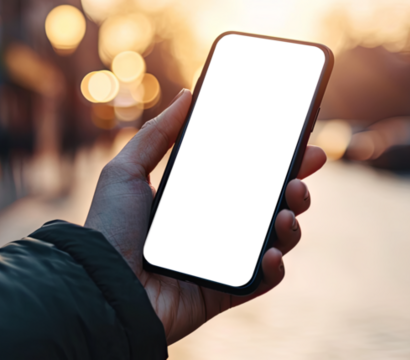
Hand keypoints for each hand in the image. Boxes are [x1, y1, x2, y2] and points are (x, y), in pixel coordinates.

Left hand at [84, 89, 326, 344]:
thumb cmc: (109, 229)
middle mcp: (217, 230)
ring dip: (292, 223)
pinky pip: (263, 280)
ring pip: (276, 240)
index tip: (301, 142)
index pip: (248, 177)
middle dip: (296, 186)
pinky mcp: (226, 293)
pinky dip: (275, 267)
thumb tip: (187, 94)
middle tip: (307, 169)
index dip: (278, 161)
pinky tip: (271, 253)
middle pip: (271, 205)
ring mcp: (225, 262)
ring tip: (288, 211)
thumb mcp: (126, 172)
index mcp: (199, 200)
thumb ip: (157, 134)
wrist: (103, 286)